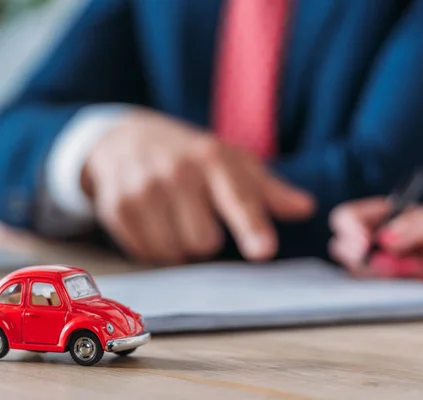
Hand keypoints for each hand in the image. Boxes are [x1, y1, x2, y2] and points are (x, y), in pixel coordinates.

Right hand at [82, 108, 314, 263]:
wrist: (123, 138)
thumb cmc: (189, 156)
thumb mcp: (232, 162)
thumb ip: (269, 190)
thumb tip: (306, 208)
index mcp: (212, 158)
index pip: (237, 197)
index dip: (251, 226)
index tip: (263, 250)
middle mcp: (176, 172)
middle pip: (204, 241)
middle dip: (205, 238)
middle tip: (196, 214)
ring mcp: (142, 189)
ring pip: (174, 252)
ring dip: (179, 245)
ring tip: (172, 216)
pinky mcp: (116, 207)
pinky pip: (146, 253)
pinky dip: (154, 246)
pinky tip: (151, 220)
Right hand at [328, 198, 422, 304]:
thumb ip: (414, 228)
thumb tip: (384, 240)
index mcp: (380, 216)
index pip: (347, 217)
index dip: (347, 228)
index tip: (362, 242)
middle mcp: (373, 238)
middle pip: (341, 245)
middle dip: (350, 252)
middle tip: (372, 260)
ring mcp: (379, 263)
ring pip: (354, 269)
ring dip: (371, 270)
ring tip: (405, 268)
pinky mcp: (390, 285)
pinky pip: (373, 286)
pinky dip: (384, 284)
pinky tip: (407, 277)